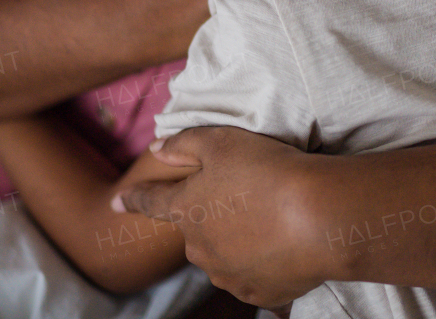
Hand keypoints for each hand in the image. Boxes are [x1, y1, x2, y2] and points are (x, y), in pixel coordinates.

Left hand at [115, 127, 328, 310]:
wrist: (319, 218)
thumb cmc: (268, 171)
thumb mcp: (221, 141)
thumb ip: (183, 144)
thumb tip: (156, 149)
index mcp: (187, 210)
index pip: (151, 202)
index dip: (133, 198)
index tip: (116, 201)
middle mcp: (200, 249)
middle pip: (196, 232)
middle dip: (211, 218)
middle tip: (247, 197)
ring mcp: (229, 276)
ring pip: (225, 257)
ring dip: (239, 243)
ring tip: (273, 221)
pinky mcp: (260, 295)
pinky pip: (255, 279)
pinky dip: (265, 265)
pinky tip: (285, 248)